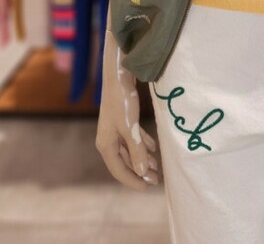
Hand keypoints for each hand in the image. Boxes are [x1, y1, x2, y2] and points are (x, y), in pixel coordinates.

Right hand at [96, 28, 158, 190]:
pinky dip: (142, 145)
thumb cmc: (122, 101)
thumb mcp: (130, 127)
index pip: (119, 171)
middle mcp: (108, 140)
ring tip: (157, 167)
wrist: (118, 75)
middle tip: (156, 180)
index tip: (148, 188)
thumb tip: (142, 173)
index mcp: (106, 145)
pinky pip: (132, 139)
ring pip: (129, 151)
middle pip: (124, 163)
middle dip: (139, 172)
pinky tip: (154, 148)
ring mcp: (114, 131)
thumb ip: (137, 150)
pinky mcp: (121, 121)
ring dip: (142, 160)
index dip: (133, 181)